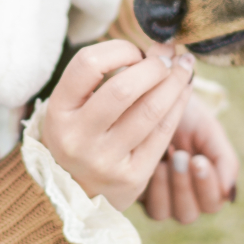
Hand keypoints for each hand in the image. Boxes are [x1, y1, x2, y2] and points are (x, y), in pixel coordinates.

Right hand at [40, 39, 195, 210]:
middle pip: (124, 88)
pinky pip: (162, 133)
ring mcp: (105, 160)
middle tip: (168, 57)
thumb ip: (104, 76)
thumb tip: (158, 48)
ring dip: (175, 81)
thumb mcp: (72, 106)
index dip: (119, 49)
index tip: (135, 51)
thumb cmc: (78, 135)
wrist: (71, 195)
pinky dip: (179, 105)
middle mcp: (78, 137)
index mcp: (58, 111)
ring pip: (150, 110)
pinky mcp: (132, 177)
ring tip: (184, 66)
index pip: (87, 64)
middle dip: (155, 65)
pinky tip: (184, 90)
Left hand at [139, 92, 239, 223]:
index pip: (212, 203)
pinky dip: (147, 182)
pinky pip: (139, 201)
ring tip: (165, 156)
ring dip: (164, 185)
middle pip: (187, 214)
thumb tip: (230, 194)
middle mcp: (182, 197)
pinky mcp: (133, 192)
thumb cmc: (186, 115)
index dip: (207, 186)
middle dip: (184, 185)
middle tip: (180, 156)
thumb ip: (225, 161)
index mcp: (205, 185)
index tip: (199, 160)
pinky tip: (148, 159)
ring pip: (163, 213)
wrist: (153, 93)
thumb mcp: (210, 132)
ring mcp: (156, 197)